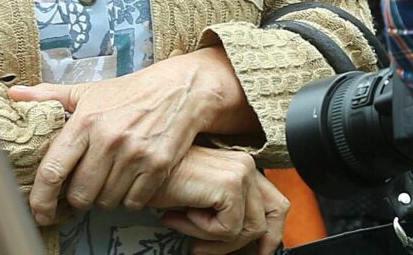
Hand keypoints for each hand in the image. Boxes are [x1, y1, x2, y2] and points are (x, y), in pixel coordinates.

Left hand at [16, 47, 248, 222]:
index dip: (40, 200)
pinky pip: (134, 200)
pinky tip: (130, 184)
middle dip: (79, 198)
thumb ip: (50, 96)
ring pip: (106, 200)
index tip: (40, 212)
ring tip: (109, 182)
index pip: (53, 171)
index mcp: (86, 121)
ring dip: (104, 199)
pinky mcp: (159, 164)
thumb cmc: (132, 92)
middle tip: (85, 188)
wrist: (183, 87)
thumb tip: (14, 94)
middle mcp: (109, 138)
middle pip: (80, 194)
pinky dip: (129, 199)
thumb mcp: (90, 90)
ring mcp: (136, 153)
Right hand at [145, 145, 286, 254]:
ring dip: (212, 238)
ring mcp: (242, 173)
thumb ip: (224, 211)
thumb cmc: (160, 184)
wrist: (136, 171)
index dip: (273, 234)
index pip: (276, 205)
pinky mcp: (230, 185)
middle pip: (270, 219)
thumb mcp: (199, 199)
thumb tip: (245, 241)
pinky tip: (181, 215)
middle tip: (206, 250)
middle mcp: (247, 166)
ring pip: (248, 229)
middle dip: (242, 244)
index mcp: (243, 168)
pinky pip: (228, 229)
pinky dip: (202, 231)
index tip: (260, 253)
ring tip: (183, 224)